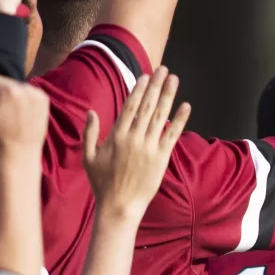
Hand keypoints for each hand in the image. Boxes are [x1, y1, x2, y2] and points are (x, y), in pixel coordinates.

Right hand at [0, 74, 51, 160]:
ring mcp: (39, 95)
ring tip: (10, 116)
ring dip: (10, 97)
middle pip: (4, 81)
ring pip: (15, 87)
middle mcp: (28, 88)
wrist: (21, 156)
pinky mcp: (45, 102)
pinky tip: (20, 116)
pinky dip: (21, 101)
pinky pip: (26, 93)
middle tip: (1, 115)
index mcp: (11, 90)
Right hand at [83, 67, 188, 221]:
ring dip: (168, 96)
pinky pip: (172, 135)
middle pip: (147, 106)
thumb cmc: (102, 182)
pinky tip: (186, 105)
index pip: (130, 107)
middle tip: (163, 69)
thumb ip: (90, 133)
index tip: (145, 76)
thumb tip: (91, 112)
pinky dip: (180, 119)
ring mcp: (149, 147)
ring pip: (160, 116)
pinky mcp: (162, 158)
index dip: (139, 89)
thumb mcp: (88, 156)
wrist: (120, 205)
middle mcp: (134, 138)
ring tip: (174, 79)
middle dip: (155, 86)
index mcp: (116, 135)